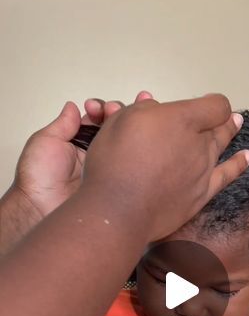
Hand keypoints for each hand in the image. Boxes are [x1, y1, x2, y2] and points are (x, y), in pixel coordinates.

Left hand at [13, 92, 152, 218]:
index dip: (100, 109)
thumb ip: (63, 124)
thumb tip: (72, 107)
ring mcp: (107, 169)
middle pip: (116, 129)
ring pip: (127, 145)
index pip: (96, 120)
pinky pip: (131, 168)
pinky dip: (140, 155)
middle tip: (114, 112)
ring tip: (135, 119)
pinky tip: (144, 142)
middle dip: (120, 113)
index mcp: (77, 143)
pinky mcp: (116, 184)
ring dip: (133, 128)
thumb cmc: (38, 179)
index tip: (95, 108)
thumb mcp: (46, 141)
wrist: (42, 209)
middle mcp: (94, 154)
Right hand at [82, 94, 248, 240]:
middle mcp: (199, 143)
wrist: (120, 208)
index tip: (205, 104)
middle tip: (224, 116)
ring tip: (235, 126)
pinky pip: (227, 175)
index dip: (211, 103)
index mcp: (182, 119)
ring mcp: (203, 170)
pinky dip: (239, 164)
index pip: (214, 105)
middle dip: (219, 119)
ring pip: (221, 148)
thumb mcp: (121, 122)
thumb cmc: (115, 161)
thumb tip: (155, 108)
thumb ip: (143, 111)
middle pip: (218, 126)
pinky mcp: (202, 194)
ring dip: (228, 135)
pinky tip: (247, 157)